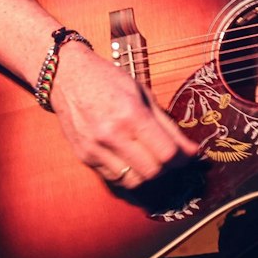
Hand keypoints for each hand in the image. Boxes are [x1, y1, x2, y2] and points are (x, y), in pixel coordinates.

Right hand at [48, 45, 198, 189]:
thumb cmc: (108, 80)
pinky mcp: (84, 157)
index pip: (166, 153)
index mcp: (131, 114)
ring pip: (133, 181)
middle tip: (169, 157)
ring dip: (147, 174)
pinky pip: (114, 178)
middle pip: (152, 172)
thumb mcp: (143, 94)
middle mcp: (112, 135)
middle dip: (166, 168)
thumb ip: (168, 126)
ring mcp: (95, 149)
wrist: (66, 76)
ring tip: (150, 159)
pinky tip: (130, 158)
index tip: (187, 156)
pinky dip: (127, 173)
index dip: (182, 159)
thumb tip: (191, 151)